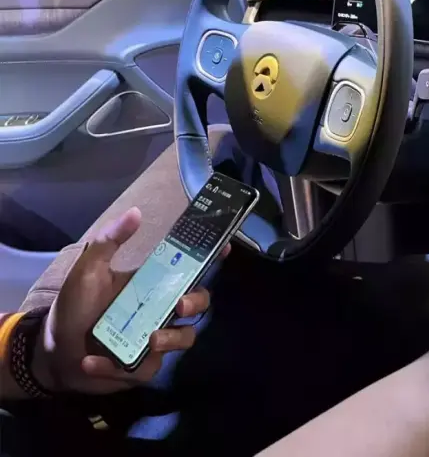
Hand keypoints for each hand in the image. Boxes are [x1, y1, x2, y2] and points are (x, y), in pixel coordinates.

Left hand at [36, 207, 228, 393]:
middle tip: (179, 306)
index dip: (211, 258)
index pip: (188, 268)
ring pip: (184, 338)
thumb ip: (110, 241)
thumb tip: (136, 212)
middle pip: (198, 302)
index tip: (225, 248)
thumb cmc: (73, 308)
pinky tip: (94, 361)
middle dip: (196, 302)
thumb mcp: (88, 270)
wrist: (52, 353)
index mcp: (152, 284)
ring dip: (170, 340)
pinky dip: (118, 366)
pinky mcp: (142, 367)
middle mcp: (160, 309)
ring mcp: (155, 338)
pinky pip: (146, 368)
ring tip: (148, 342)